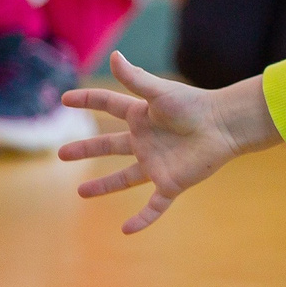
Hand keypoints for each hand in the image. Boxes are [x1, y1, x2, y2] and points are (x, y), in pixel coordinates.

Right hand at [63, 51, 279, 232]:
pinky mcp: (170, 183)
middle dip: (86, 150)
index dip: (88, 100)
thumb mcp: (159, 92)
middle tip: (61, 154)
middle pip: (109, 146)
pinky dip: (142, 219)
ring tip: (80, 192)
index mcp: (142, 116)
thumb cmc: (194, 105)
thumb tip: (113, 55)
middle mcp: (145, 140)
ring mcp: (156, 163)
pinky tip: (127, 230)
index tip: (65, 99)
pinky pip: (154, 205)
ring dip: (104, 186)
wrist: (224, 126)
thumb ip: (135, 79)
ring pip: (124, 178)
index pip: (108, 106)